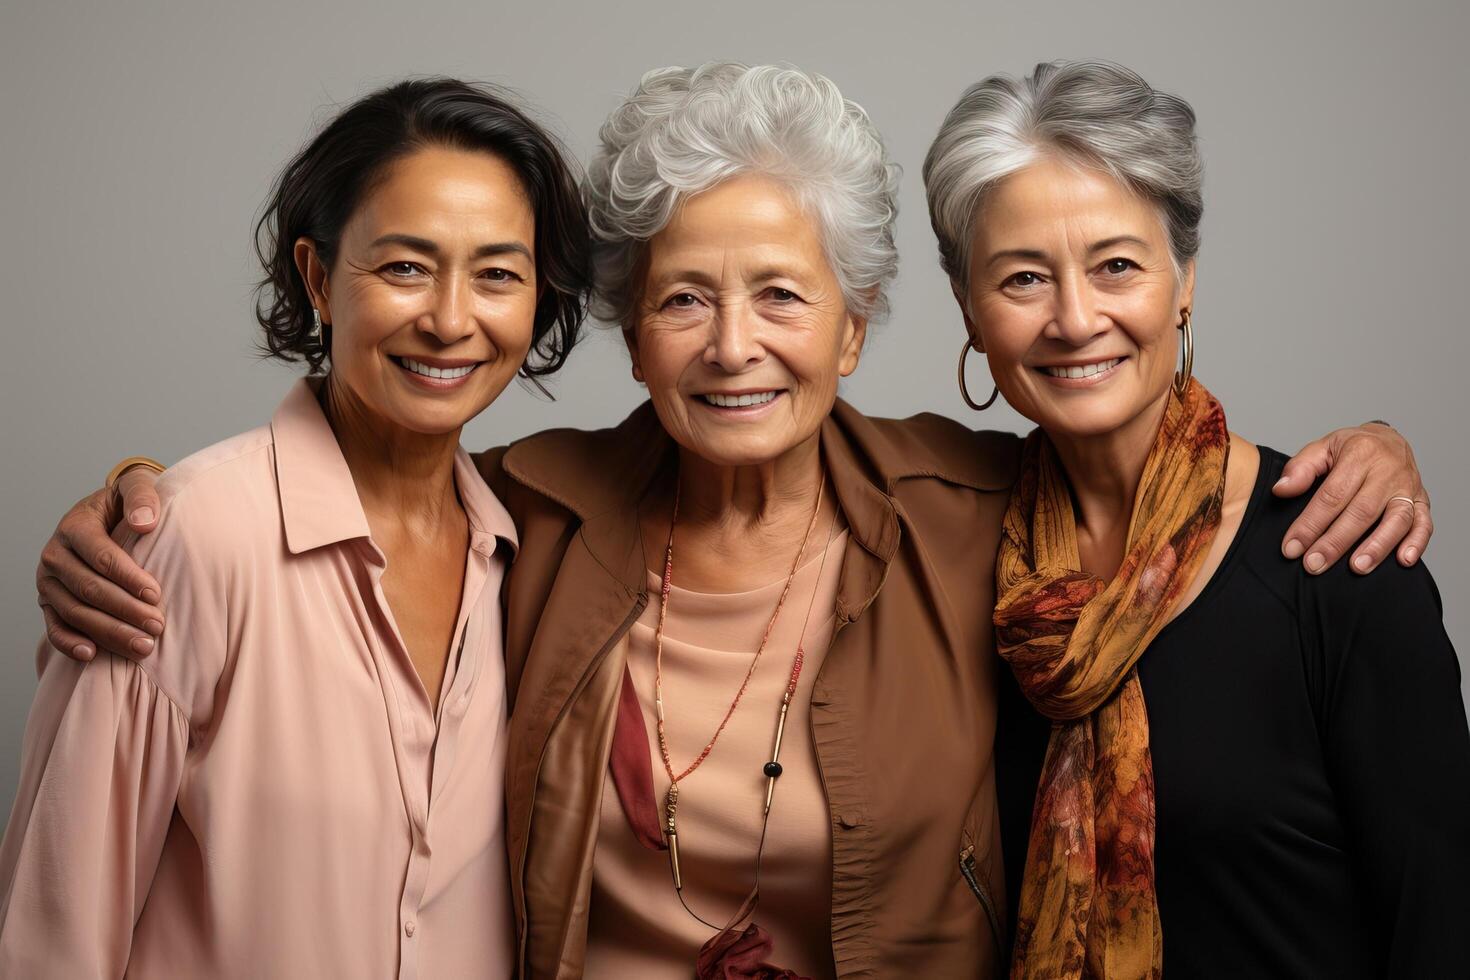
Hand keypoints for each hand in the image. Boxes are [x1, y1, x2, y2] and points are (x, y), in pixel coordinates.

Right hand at [36, 467, 165, 660]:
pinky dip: (69, 643)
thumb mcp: (135, 486)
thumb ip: (141, 496)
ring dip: (108, 632)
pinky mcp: (49, 603)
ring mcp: (49, 582)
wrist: (107, 513)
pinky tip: (92, 655)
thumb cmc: (126, 503)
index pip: (101, 556)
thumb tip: (145, 522)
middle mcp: (55, 555)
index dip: (128, 577)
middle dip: (124, 610)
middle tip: (157, 626)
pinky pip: (54, 627)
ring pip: (75, 612)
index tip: (156, 595)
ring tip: (143, 647)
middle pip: (88, 588)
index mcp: (75, 526)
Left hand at [1274, 422, 1431, 574]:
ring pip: (1396, 519)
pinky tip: (1404, 561)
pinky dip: (1417, 542)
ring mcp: (1409, 486)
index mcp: (1360, 453)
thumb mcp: (1322, 447)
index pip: (1332, 495)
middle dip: (1336, 542)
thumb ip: (1300, 468)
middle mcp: (1388, 470)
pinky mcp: (1423, 500)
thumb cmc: (1351, 448)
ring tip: (1356, 568)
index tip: (1292, 548)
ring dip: (1377, 546)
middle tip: (1314, 564)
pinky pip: (1424, 523)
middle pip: (1362, 511)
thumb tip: (1281, 490)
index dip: (1310, 523)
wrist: (1389, 439)